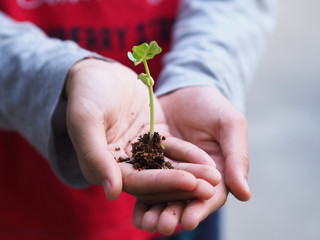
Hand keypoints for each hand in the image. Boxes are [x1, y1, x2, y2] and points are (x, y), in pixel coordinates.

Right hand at [65, 59, 219, 202]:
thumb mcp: (86, 119)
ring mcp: (139, 152)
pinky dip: (188, 157)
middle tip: (211, 188)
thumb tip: (111, 192)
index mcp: (102, 166)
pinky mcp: (152, 139)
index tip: (190, 182)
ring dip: (190, 173)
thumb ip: (95, 155)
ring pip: (167, 168)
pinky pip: (173, 151)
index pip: (136, 182)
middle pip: (155, 181)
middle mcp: (122, 165)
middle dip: (182, 184)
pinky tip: (208, 161)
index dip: (163, 183)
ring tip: (215, 176)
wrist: (99, 71)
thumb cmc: (87, 91)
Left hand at [133, 86, 250, 233]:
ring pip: (163, 195)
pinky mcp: (151, 161)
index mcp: (216, 172)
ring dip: (155, 210)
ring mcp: (170, 170)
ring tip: (146, 223)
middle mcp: (192, 176)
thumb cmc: (213, 107)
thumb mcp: (230, 126)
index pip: (209, 196)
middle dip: (173, 214)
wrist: (187, 90)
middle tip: (162, 226)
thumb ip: (236, 157)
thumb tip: (245, 195)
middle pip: (183, 201)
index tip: (188, 220)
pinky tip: (134, 208)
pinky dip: (140, 193)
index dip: (199, 209)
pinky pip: (145, 178)